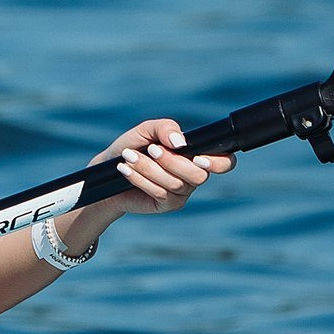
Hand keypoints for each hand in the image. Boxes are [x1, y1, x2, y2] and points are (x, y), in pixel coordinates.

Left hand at [97, 117, 234, 214]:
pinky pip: (159, 193)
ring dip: (149, 167)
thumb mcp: (147, 130)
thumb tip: (180, 142)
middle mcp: (194, 175)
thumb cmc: (133, 145)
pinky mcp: (166, 205)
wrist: (109, 167)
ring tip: (128, 156)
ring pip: (175, 183)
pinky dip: (140, 178)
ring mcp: (182, 192)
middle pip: (198, 175)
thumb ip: (165, 128)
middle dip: (172, 161)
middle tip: (151, 149)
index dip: (219, 162)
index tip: (198, 157)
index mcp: (196, 154)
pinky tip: (125, 169)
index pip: (225, 162)